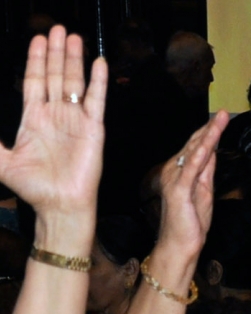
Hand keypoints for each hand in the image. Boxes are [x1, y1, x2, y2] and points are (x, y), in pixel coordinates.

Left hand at [0, 28, 106, 226]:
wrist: (59, 204)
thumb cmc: (33, 188)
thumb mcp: (1, 160)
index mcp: (34, 119)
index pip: (34, 81)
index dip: (36, 59)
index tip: (38, 39)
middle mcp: (56, 115)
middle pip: (55, 75)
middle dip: (55, 52)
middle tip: (57, 29)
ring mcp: (75, 120)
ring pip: (74, 82)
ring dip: (74, 59)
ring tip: (73, 37)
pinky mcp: (93, 129)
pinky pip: (96, 100)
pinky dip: (98, 82)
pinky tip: (98, 63)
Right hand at [154, 112, 229, 262]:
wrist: (181, 243)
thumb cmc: (192, 221)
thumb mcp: (205, 191)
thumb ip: (206, 171)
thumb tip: (212, 152)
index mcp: (181, 170)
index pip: (197, 147)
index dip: (209, 132)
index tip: (221, 118)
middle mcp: (175, 170)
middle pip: (195, 144)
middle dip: (210, 128)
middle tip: (224, 113)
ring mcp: (176, 178)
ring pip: (195, 151)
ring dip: (208, 134)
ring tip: (220, 119)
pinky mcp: (179, 189)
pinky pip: (191, 167)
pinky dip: (200, 153)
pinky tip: (209, 142)